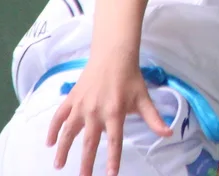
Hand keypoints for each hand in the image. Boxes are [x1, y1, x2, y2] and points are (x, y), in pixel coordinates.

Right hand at [46, 57, 172, 175]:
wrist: (113, 55)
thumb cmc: (130, 78)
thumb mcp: (143, 98)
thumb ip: (153, 119)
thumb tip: (168, 133)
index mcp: (115, 112)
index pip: (115, 140)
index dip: (113, 159)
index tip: (111, 175)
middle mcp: (95, 111)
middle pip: (89, 142)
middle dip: (85, 163)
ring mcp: (81, 105)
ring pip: (69, 131)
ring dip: (63, 149)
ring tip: (59, 165)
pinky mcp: (72, 98)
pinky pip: (59, 116)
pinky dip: (53, 130)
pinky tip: (49, 143)